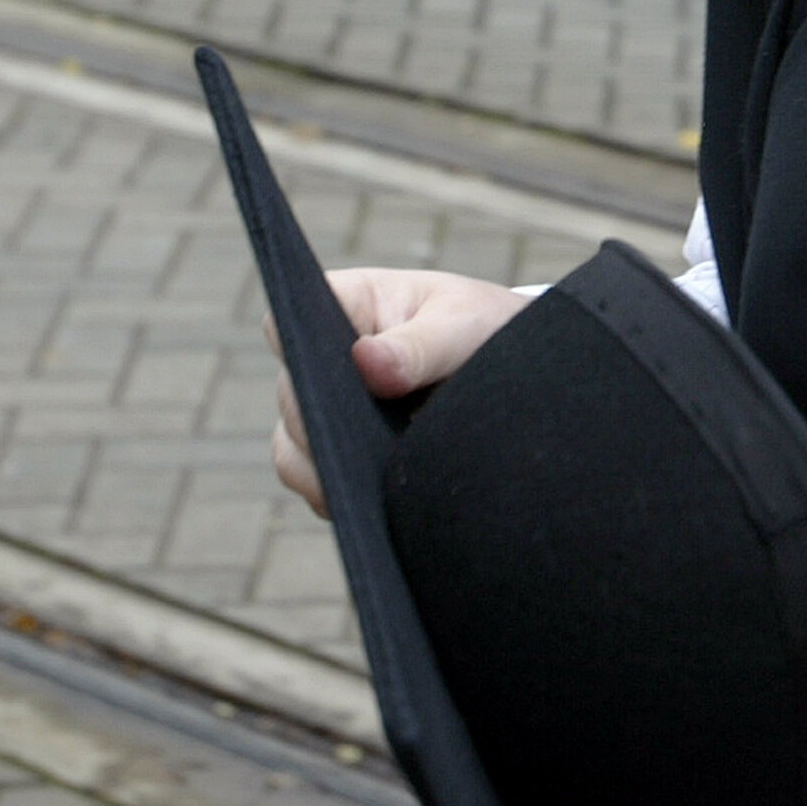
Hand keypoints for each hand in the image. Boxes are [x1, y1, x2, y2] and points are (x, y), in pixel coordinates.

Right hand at [267, 267, 528, 510]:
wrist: (516, 380)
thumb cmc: (486, 332)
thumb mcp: (466, 327)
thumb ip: (423, 345)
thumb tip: (368, 363)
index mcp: (347, 305)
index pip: (290, 321)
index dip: (299, 350)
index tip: (339, 380)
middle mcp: (323, 359)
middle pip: (291, 395)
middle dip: (326, 423)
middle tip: (369, 446)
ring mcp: (325, 411)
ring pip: (293, 448)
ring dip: (328, 467)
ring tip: (377, 479)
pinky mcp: (338, 456)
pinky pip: (315, 483)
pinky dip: (339, 494)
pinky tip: (376, 500)